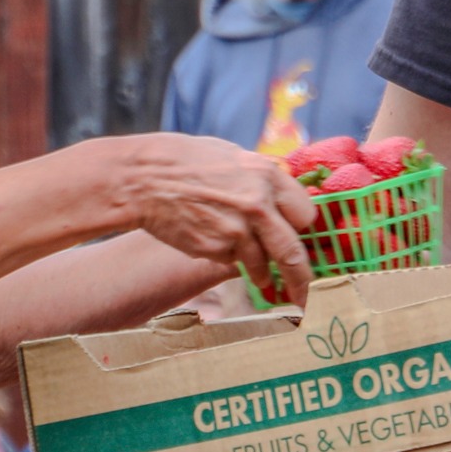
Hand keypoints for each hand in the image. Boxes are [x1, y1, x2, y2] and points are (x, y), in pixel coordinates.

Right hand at [95, 134, 316, 304]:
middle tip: (304, 294)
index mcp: (267, 176)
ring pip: (262, 265)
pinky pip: (232, 262)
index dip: (301, 228)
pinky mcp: (215, 251)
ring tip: (255, 271)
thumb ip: (261, 179)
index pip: (305, 215)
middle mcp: (258, 206)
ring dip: (261, 272)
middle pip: (293, 253)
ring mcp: (236, 232)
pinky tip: (211, 239)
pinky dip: (228, 258)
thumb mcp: (233, 157)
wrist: (145, 178)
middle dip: (301, 279)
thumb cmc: (186, 160)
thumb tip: (281, 199)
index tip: (299, 237)